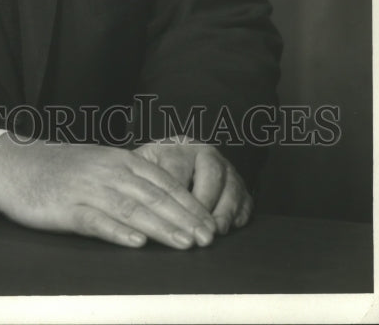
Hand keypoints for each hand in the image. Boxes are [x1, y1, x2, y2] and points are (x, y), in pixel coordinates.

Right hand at [0, 136, 218, 249]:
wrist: (13, 165)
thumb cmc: (59, 169)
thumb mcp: (98, 164)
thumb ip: (128, 178)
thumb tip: (164, 200)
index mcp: (117, 159)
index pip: (162, 180)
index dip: (189, 202)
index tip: (210, 222)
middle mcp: (107, 171)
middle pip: (152, 195)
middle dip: (184, 218)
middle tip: (209, 238)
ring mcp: (86, 189)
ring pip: (131, 208)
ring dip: (161, 226)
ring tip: (185, 243)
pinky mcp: (66, 208)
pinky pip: (96, 220)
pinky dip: (118, 231)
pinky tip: (137, 241)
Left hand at [134, 140, 251, 234]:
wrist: (176, 163)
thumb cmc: (153, 172)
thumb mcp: (141, 171)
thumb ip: (138, 186)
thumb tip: (133, 213)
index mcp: (177, 147)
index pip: (177, 171)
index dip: (174, 198)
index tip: (170, 218)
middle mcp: (204, 153)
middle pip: (211, 174)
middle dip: (205, 204)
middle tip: (199, 229)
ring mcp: (225, 168)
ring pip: (231, 186)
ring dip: (224, 211)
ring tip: (216, 232)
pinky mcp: (240, 185)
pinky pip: (245, 199)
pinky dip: (239, 215)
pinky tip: (229, 228)